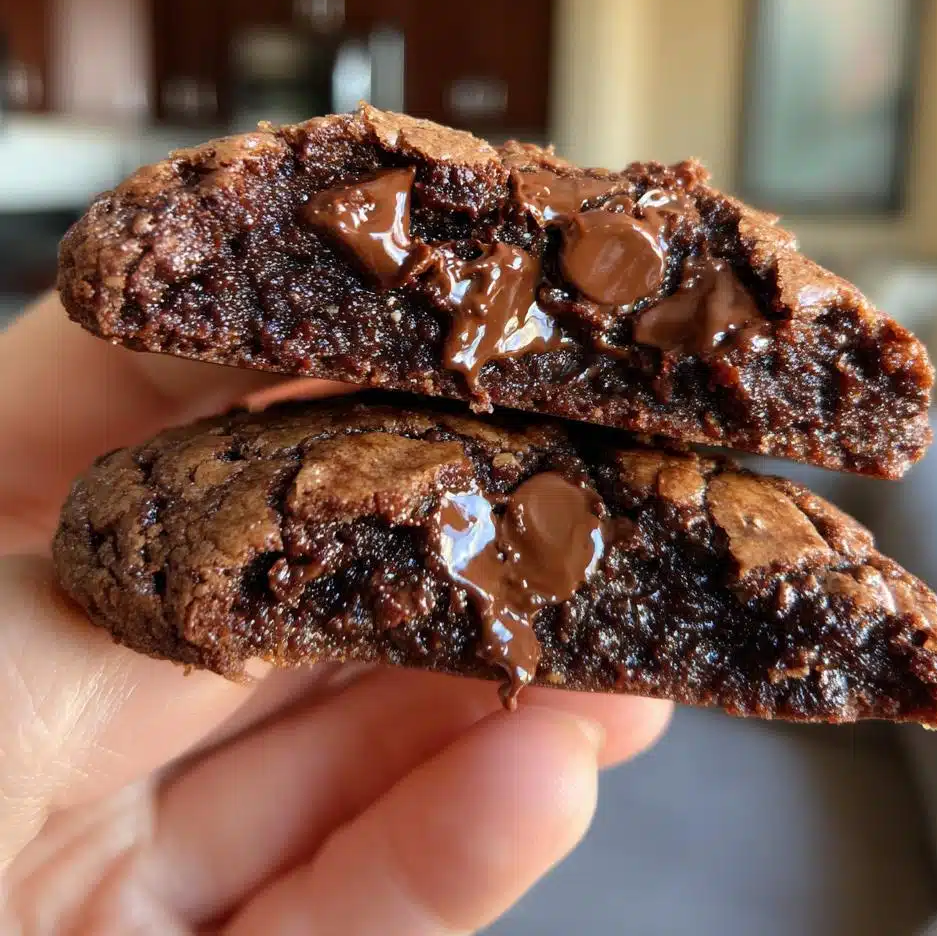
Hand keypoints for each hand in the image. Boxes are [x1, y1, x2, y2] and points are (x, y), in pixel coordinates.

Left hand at [0, 294, 671, 933]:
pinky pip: (331, 915)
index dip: (298, 352)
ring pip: (333, 758)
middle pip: (286, 594)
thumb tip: (354, 462)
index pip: (152, 412)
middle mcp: (49, 689)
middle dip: (444, 552)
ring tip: (621, 652)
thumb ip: (166, 555)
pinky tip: (548, 780)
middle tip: (583, 505)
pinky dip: (444, 857)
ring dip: (487, 712)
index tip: (435, 318)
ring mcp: (109, 848)